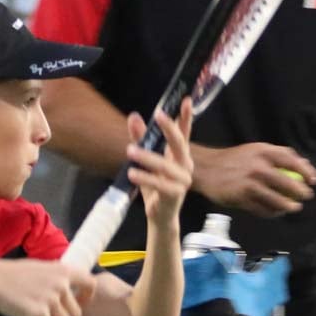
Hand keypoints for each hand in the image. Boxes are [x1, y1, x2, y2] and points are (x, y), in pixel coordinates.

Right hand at [0, 259, 98, 315]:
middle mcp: (61, 285)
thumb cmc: (12, 274)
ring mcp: (51, 301)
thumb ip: (55, 278)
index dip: (87, 298)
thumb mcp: (40, 268)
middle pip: (76, 313)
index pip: (90, 284)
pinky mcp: (39, 315)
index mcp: (63, 271)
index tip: (79, 305)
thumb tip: (64, 292)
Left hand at [127, 100, 194, 223]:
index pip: (184, 133)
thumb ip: (140, 139)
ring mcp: (182, 180)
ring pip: (165, 165)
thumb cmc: (154, 186)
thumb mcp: (144, 160)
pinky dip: (145, 178)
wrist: (159, 215)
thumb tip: (133, 116)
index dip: (186, 116)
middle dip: (169, 127)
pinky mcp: (175, 194)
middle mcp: (185, 165)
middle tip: (158, 114)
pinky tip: (132, 173)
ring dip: (147, 157)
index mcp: (180, 155)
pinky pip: (160, 184)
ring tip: (130, 150)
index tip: (185, 100)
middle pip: (179, 143)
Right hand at [192, 142, 315, 217]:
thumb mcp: (256, 150)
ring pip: (276, 199)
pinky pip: (262, 209)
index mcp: (263, 152)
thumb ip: (279, 155)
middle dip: (300, 192)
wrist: (207, 169)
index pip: (291, 161)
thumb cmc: (235, 159)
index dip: (306, 172)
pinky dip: (272, 212)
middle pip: (287, 183)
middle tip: (306, 197)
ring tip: (294, 207)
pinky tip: (276, 212)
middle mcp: (257, 167)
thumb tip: (304, 163)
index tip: (314, 181)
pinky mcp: (241, 198)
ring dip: (288, 206)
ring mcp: (249, 184)